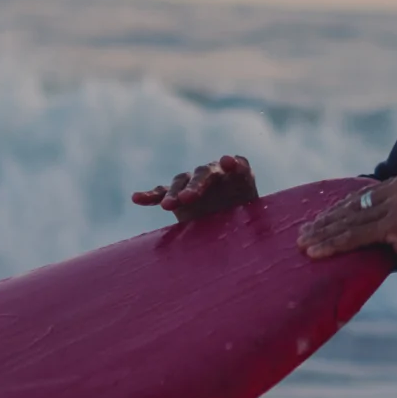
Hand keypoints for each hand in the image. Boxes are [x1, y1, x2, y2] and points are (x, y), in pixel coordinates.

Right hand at [132, 154, 258, 223]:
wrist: (231, 234)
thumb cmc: (249, 227)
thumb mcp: (257, 223)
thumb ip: (259, 220)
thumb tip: (260, 227)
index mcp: (238, 176)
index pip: (236, 165)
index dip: (232, 164)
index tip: (227, 163)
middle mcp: (214, 175)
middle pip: (202, 173)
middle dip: (195, 185)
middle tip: (188, 198)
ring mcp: (193, 185)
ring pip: (180, 182)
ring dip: (174, 192)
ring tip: (168, 206)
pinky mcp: (177, 198)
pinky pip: (162, 194)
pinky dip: (150, 195)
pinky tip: (136, 198)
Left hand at [298, 170, 396, 290]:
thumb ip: (391, 217)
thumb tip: (355, 228)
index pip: (365, 195)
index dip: (339, 210)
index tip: (319, 222)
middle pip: (356, 205)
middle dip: (326, 221)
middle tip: (303, 233)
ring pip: (352, 220)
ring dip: (324, 234)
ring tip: (304, 244)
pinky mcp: (396, 223)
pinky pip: (357, 235)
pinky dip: (334, 244)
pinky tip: (317, 252)